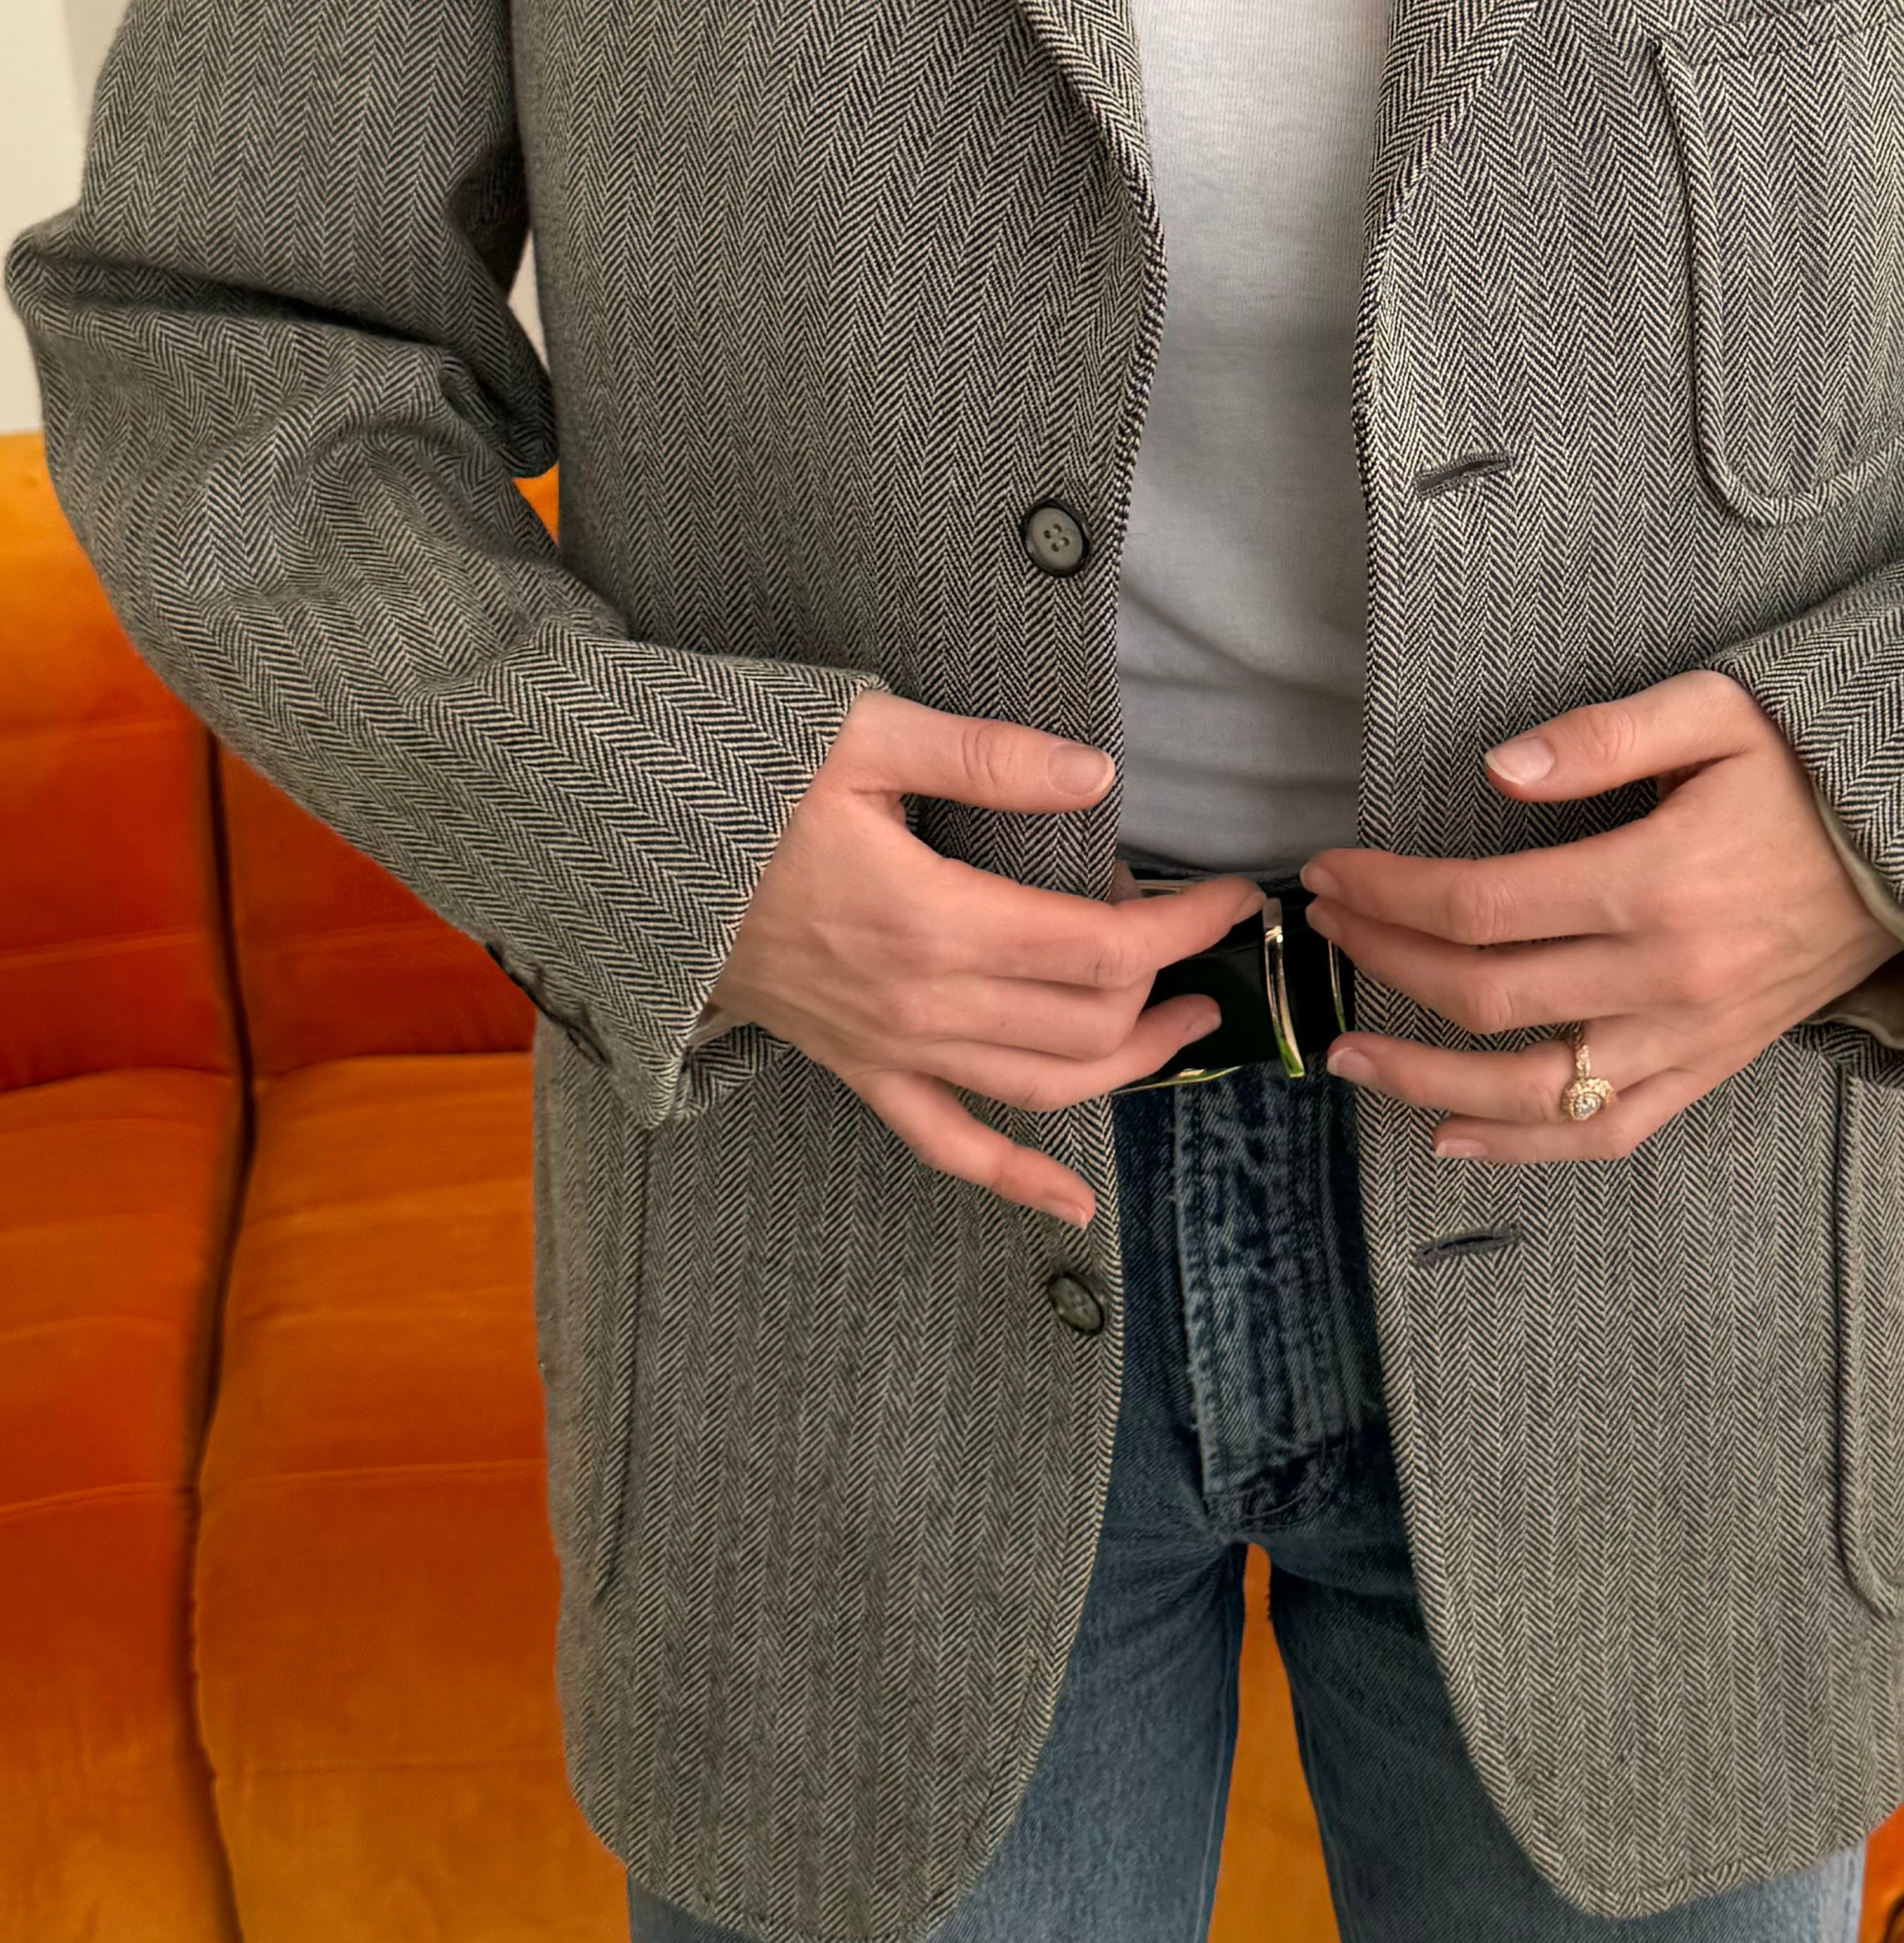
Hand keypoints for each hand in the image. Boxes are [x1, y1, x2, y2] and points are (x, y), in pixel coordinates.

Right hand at [706, 691, 1262, 1227]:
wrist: (634, 858)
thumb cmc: (742, 785)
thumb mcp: (862, 737)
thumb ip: (987, 758)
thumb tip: (1096, 774)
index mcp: (932, 919)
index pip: (1100, 948)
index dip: (1182, 928)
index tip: (1230, 899)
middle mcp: (919, 1002)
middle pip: (1086, 1022)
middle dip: (1166, 985)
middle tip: (1200, 939)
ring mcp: (889, 1048)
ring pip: (1043, 1088)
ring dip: (1130, 1066)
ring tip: (1187, 1026)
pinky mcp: (860, 1069)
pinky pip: (946, 1146)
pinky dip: (1015, 1181)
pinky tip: (1073, 1205)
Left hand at [1299, 670, 1903, 1161]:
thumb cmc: (1809, 770)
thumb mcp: (1718, 713)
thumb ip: (1603, 737)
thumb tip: (1495, 767)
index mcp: (1655, 880)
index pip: (1479, 905)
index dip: (1388, 893)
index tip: (1332, 872)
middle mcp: (1665, 975)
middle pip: (1484, 993)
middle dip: (1383, 963)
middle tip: (1325, 930)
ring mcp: (1687, 1036)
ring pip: (1530, 1088)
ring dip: (1422, 1080)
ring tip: (1344, 1057)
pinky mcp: (1709, 1069)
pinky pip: (1605, 1130)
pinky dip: (1522, 1148)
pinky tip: (1449, 1138)